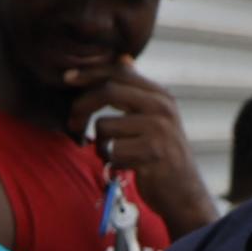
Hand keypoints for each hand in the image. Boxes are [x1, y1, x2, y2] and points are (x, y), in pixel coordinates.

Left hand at [65, 60, 216, 233]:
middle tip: (72, 124)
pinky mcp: (152, 153)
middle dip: (81, 106)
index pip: (119, 72)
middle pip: (107, 92)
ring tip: (113, 155)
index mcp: (160, 95)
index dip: (90, 73)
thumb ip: (137, 90)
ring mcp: (158, 129)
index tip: (67, 78)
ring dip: (99, 145)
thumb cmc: (162, 154)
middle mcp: (162, 108)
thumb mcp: (155, 117)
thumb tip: (123, 58)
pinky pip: (112, 151)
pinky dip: (111, 162)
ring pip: (104, 126)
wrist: (184, 192)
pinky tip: (124, 168)